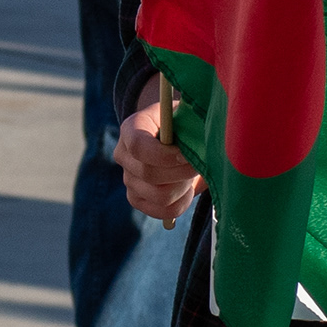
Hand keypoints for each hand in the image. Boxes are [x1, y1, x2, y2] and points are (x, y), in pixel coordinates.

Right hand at [116, 92, 200, 225]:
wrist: (177, 138)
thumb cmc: (184, 123)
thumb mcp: (186, 114)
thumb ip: (190, 122)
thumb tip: (203, 142)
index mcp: (131, 128)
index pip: (138, 146)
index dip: (165, 155)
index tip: (187, 153)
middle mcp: (124, 155)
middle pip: (149, 174)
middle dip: (181, 171)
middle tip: (200, 164)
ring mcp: (128, 180)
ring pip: (159, 196)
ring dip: (184, 187)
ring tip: (192, 174)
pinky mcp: (138, 199)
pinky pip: (163, 212)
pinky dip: (182, 203)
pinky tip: (187, 189)